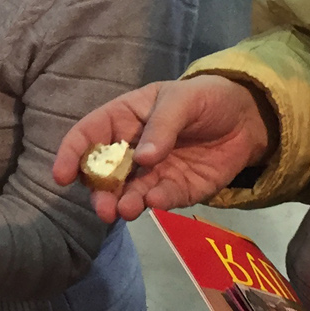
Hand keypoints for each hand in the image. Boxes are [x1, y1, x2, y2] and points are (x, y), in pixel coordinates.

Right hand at [50, 75, 272, 222]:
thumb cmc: (206, 99)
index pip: (88, 135)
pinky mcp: (176, 190)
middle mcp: (131, 149)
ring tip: (124, 211)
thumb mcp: (182, 100)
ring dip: (123, 203)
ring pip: (128, 192)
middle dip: (99, 191)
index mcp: (124, 118)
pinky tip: (156, 201)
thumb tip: (142, 158)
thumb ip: (162, 126)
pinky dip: (156, 202)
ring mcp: (152, 173)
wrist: (247, 119)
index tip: (62, 176)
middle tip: (103, 208)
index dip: (71, 154)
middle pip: (104, 173)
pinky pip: (161, 199)